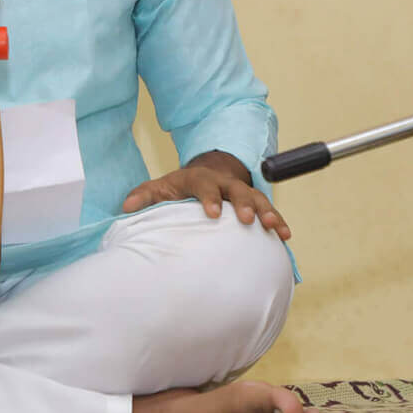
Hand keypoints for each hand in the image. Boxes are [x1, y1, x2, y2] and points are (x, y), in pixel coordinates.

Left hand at [120, 153, 290, 239]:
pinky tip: (286, 237)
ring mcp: (242, 193)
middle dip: (243, 204)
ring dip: (268, 212)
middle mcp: (224, 183)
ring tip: (276, 228)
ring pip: (259, 199)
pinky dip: (279, 222)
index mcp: (200, 179)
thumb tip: (126, 206)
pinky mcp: (255, 204)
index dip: (208, 198)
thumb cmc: (180, 187)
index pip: (204, 185)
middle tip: (246, 220)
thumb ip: (145, 195)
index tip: (211, 213)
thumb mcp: (161, 187)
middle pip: (237, 190)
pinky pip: (269, 212)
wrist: (206, 174)